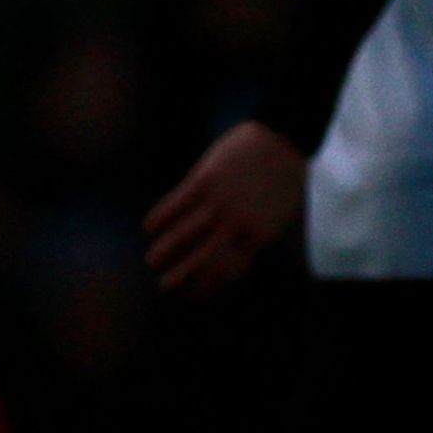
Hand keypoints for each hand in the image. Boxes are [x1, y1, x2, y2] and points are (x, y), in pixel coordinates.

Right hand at [142, 120, 305, 294]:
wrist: (282, 139)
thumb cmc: (283, 179)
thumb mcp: (277, 217)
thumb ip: (255, 237)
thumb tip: (236, 258)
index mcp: (256, 238)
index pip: (225, 272)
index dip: (205, 286)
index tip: (191, 293)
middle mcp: (235, 225)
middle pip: (200, 260)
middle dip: (179, 278)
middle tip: (163, 286)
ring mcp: (218, 203)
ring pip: (182, 235)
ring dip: (163, 251)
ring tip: (151, 261)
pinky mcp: (204, 180)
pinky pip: (174, 205)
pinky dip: (159, 218)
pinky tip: (149, 227)